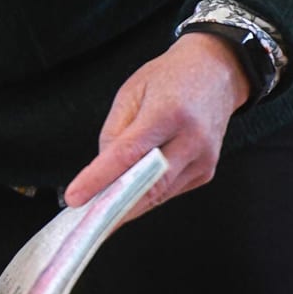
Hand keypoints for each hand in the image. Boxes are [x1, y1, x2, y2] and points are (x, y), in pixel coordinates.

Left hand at [63, 32, 251, 221]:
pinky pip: (168, 191)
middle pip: (148, 185)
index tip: (75, 198)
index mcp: (169, 113)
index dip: (99, 179)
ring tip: (97, 214)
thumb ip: (114, 133)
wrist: (217, 72)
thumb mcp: (131, 92)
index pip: (128, 154)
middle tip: (84, 221)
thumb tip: (102, 171)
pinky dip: (145, 196)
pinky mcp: (206, 171)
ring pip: (158, 195)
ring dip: (127, 207)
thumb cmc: (169, 77)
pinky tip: (127, 196)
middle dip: (113, 208)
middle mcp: (192, 140)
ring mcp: (204, 159)